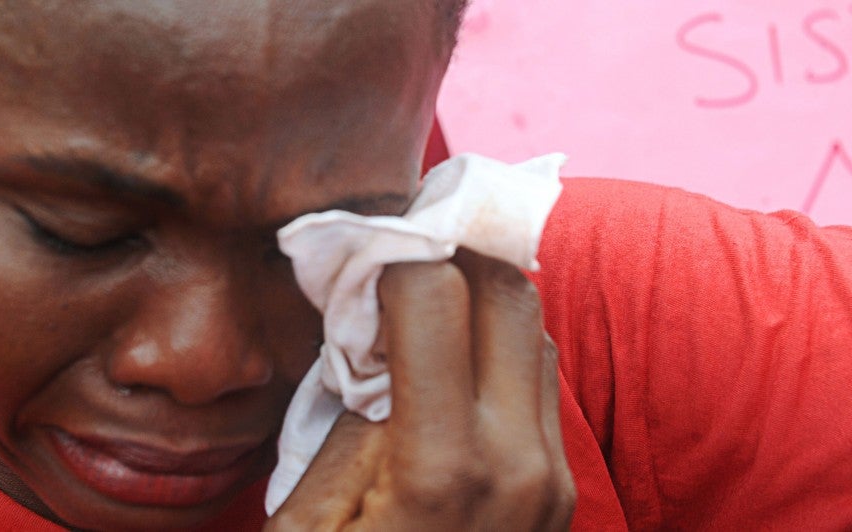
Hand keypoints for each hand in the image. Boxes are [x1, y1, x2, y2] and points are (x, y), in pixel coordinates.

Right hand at [265, 252, 574, 530]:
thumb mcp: (307, 525)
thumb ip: (342, 425)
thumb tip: (370, 340)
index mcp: (441, 466)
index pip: (438, 296)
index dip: (396, 255)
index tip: (363, 253)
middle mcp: (516, 459)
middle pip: (507, 291)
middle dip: (452, 254)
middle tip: (398, 253)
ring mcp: (551, 474)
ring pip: (533, 327)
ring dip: (480, 296)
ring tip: (421, 300)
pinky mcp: (562, 485)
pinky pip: (540, 377)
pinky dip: (498, 343)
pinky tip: (452, 354)